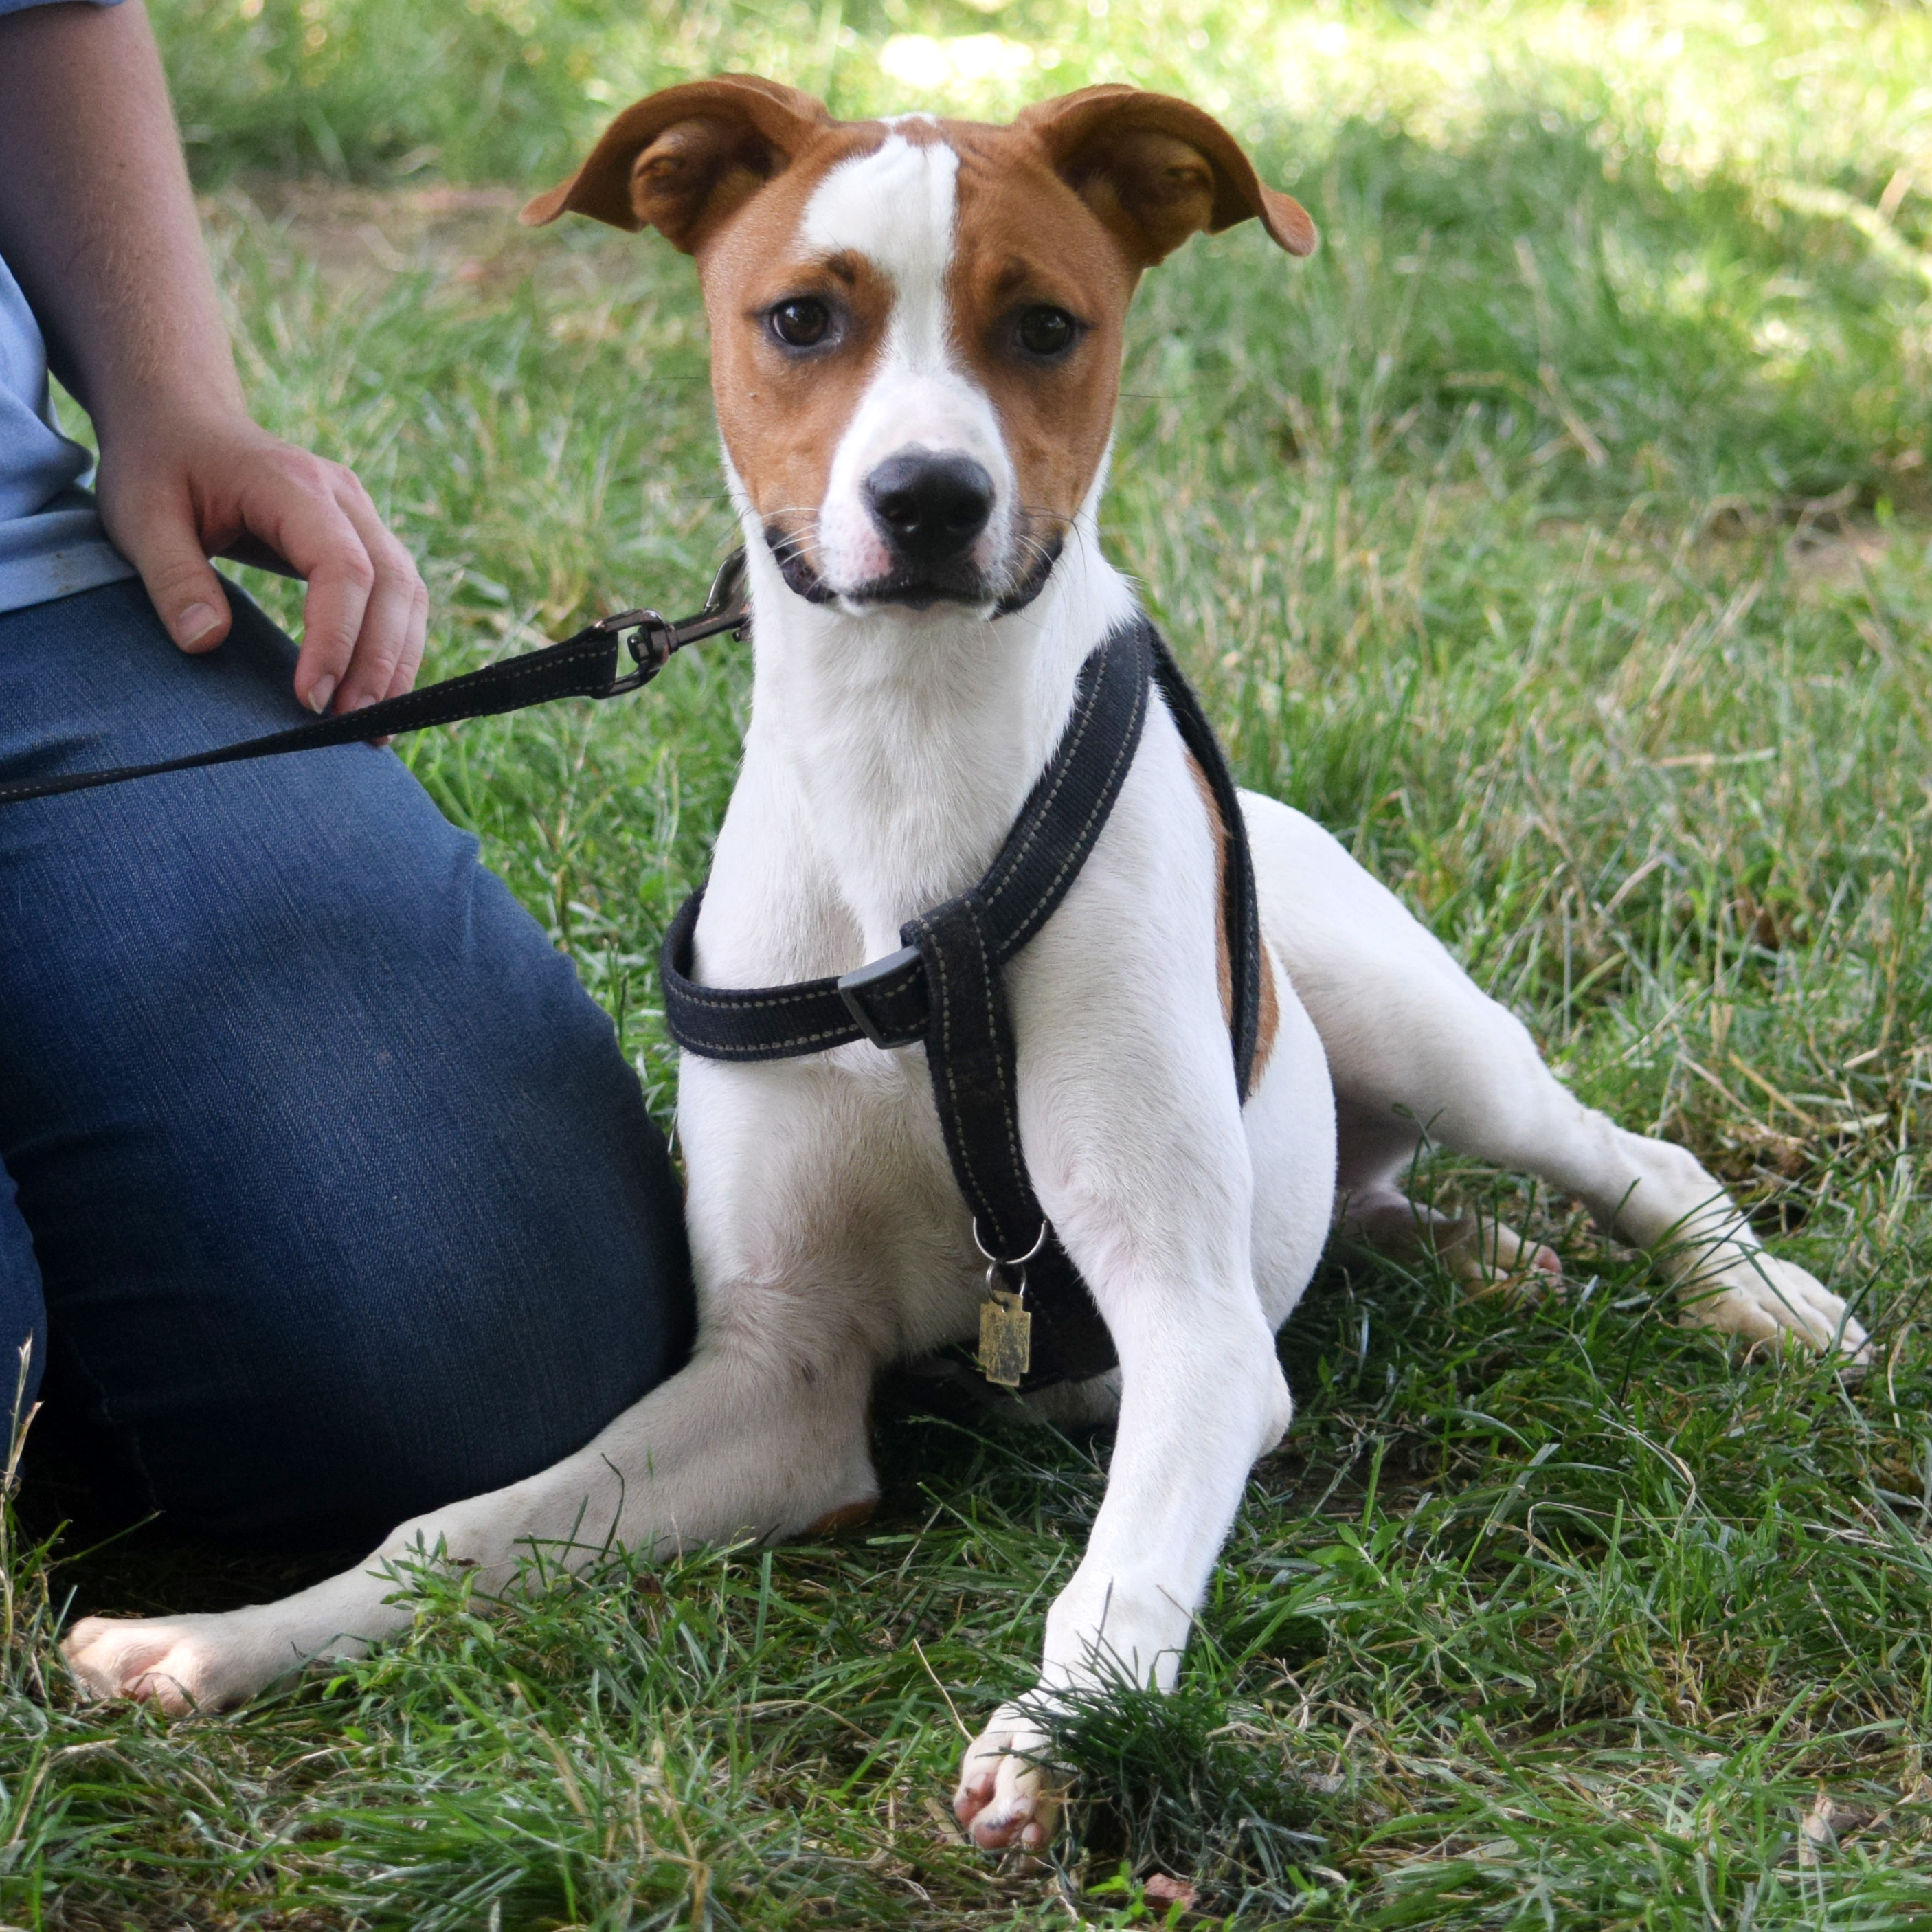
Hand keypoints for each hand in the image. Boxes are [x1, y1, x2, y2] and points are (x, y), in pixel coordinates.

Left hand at [92, 411, 428, 715]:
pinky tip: (379, 695)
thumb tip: (206, 644)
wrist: (182, 419)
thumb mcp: (141, 517)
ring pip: (408, 594)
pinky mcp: (365, 539)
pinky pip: (400, 598)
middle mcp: (345, 497)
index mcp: (294, 485)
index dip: (336, 638)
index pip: (343, 568)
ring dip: (399, 663)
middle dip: (379, 663)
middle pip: (393, 586)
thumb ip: (174, 578)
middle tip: (354, 728)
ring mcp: (362, 516)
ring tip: (375, 727)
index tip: (310, 698)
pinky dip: (397, 648)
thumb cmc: (159, 467)